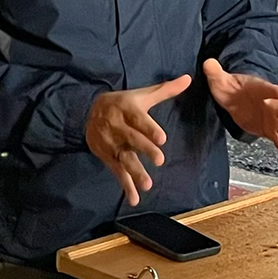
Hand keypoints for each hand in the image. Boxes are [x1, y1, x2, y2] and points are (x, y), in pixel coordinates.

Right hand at [88, 75, 190, 206]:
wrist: (89, 111)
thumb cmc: (123, 103)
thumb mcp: (141, 95)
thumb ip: (165, 90)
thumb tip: (188, 79)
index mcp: (126, 109)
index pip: (138, 119)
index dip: (149, 128)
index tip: (162, 138)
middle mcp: (116, 127)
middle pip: (132, 140)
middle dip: (144, 150)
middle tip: (160, 160)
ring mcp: (111, 144)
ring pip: (123, 159)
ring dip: (135, 172)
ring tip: (147, 185)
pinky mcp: (107, 157)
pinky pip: (117, 172)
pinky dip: (125, 186)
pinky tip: (134, 199)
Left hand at [203, 58, 277, 171]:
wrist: (238, 95)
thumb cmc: (232, 86)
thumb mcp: (220, 79)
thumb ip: (215, 72)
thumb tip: (208, 63)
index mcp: (261, 89)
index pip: (268, 89)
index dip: (274, 91)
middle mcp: (271, 104)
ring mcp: (273, 119)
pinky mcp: (271, 131)